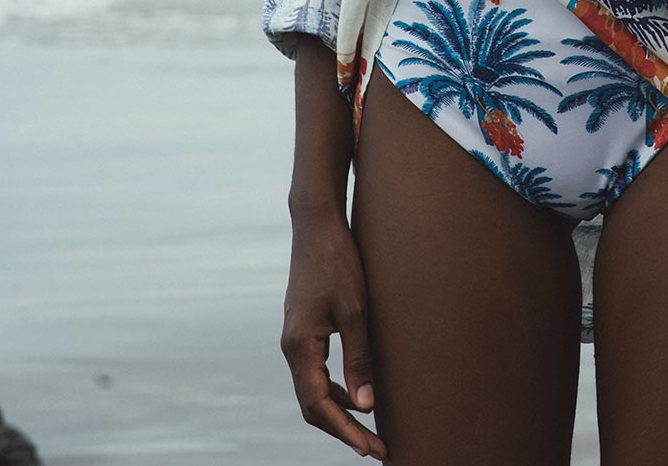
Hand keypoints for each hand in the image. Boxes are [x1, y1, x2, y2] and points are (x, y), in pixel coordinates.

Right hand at [280, 210, 386, 459]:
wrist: (317, 225)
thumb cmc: (339, 262)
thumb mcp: (356, 310)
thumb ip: (359, 358)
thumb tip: (366, 406)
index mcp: (300, 345)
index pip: (318, 404)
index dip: (344, 431)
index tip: (369, 449)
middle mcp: (291, 347)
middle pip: (312, 404)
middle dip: (343, 429)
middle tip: (376, 448)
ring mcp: (295, 338)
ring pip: (312, 390)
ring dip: (339, 412)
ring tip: (370, 430)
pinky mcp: (303, 329)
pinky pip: (315, 372)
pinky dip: (334, 389)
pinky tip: (357, 393)